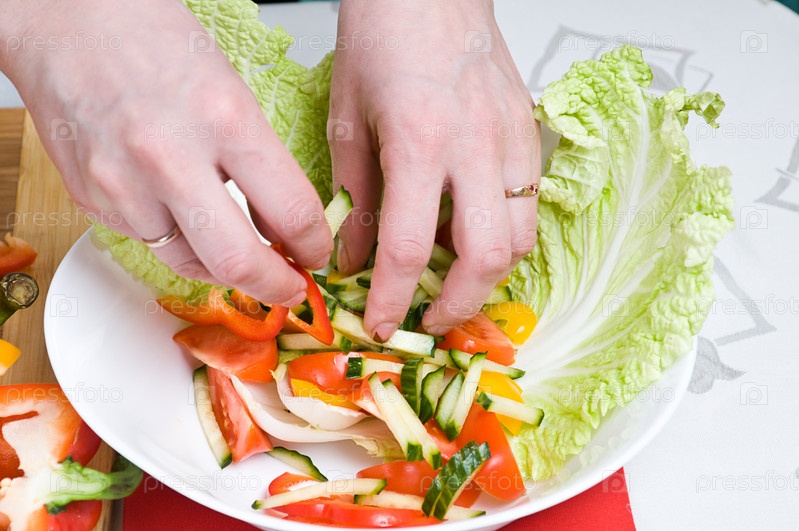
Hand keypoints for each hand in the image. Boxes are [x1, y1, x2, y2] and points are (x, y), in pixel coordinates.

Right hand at [0, 0, 332, 305]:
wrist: (65, 21)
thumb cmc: (153, 40)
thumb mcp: (231, 90)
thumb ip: (259, 161)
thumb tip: (282, 225)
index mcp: (225, 118)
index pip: (291, 212)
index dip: (314, 246)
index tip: (316, 254)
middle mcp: (171, 156)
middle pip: (238, 261)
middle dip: (275, 286)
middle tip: (288, 288)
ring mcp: (124, 183)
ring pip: (190, 263)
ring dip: (223, 267)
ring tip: (237, 250)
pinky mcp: (93, 199)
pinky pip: (149, 242)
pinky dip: (176, 239)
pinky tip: (182, 213)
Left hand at [330, 0, 540, 339]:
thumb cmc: (381, 39)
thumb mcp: (348, 121)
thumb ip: (353, 197)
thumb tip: (354, 259)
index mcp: (419, 142)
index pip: (408, 248)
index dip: (393, 298)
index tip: (383, 324)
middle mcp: (476, 147)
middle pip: (486, 258)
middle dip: (458, 303)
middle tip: (429, 316)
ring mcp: (511, 140)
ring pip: (521, 238)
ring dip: (488, 275)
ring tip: (453, 282)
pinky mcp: (529, 133)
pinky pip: (528, 204)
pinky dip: (504, 235)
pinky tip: (474, 233)